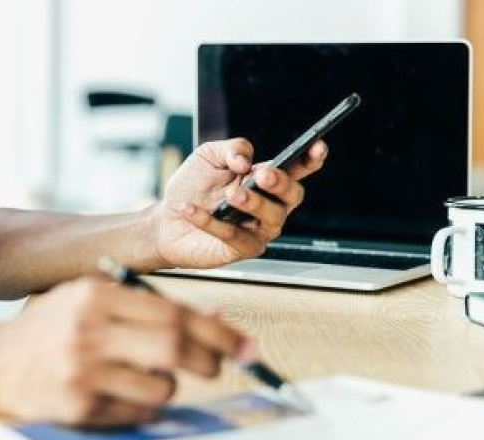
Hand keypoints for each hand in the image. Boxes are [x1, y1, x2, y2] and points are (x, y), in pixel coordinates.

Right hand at [0, 277, 247, 426]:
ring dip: (171, 387)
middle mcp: (89, 330)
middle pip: (174, 347)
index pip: (174, 312)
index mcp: (97, 295)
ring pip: (162, 387)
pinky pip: (138, 414)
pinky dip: (145, 408)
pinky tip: (124, 394)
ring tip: (150, 378)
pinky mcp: (77, 407)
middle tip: (219, 365)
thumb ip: (151, 306)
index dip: (218, 331)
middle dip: (210, 360)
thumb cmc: (51, 328)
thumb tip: (217, 317)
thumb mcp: (94, 301)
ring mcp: (82, 371)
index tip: (246, 345)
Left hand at [151, 138, 326, 268]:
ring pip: (272, 219)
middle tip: (263, 174)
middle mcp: (269, 206)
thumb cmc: (192, 187)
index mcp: (266, 180)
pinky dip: (210, 221)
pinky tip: (191, 209)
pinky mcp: (240, 250)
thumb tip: (246, 161)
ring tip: (231, 194)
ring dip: (254, 203)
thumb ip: (231, 148)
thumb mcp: (208, 156)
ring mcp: (257, 230)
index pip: (297, 170)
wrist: (166, 219)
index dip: (311, 159)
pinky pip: (233, 236)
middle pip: (293, 195)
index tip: (317, 146)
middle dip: (281, 183)